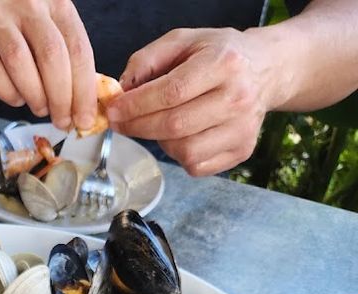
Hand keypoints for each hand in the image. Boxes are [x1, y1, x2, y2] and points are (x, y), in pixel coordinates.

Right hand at [0, 0, 97, 131]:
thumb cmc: (17, 30)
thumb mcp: (48, 33)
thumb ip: (67, 61)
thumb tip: (83, 106)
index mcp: (56, 4)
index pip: (78, 48)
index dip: (84, 90)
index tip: (84, 118)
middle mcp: (28, 5)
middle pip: (51, 56)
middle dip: (61, 98)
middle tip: (62, 121)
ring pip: (21, 64)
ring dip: (35, 96)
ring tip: (40, 109)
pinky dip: (9, 94)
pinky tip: (16, 97)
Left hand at [106, 27, 272, 176]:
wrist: (265, 70)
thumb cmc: (218, 55)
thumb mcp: (184, 41)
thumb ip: (148, 60)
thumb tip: (122, 91)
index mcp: (223, 63)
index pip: (171, 93)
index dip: (136, 106)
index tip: (113, 111)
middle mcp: (237, 97)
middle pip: (174, 126)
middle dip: (138, 127)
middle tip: (120, 123)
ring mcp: (242, 128)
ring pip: (183, 151)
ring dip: (160, 142)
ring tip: (160, 124)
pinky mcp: (242, 150)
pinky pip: (196, 166)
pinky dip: (179, 155)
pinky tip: (183, 136)